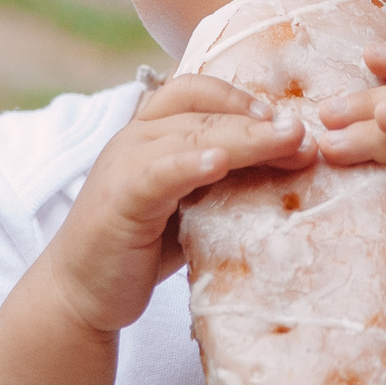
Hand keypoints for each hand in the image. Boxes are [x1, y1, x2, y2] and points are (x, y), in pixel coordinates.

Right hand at [44, 75, 309, 337]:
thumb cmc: (142, 247)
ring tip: (286, 140)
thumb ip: (224, 180)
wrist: (81, 292)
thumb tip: (292, 167)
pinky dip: (190, 163)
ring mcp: (124, 164)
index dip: (245, 99)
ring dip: (243, 136)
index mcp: (153, 131)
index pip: (200, 92)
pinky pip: (158, 172)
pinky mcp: (119, 199)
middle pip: (204, 110)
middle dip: (258, 120)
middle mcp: (136, 136)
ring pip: (189, 134)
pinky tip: (219, 163)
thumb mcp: (190, 204)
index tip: (289, 120)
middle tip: (304, 134)